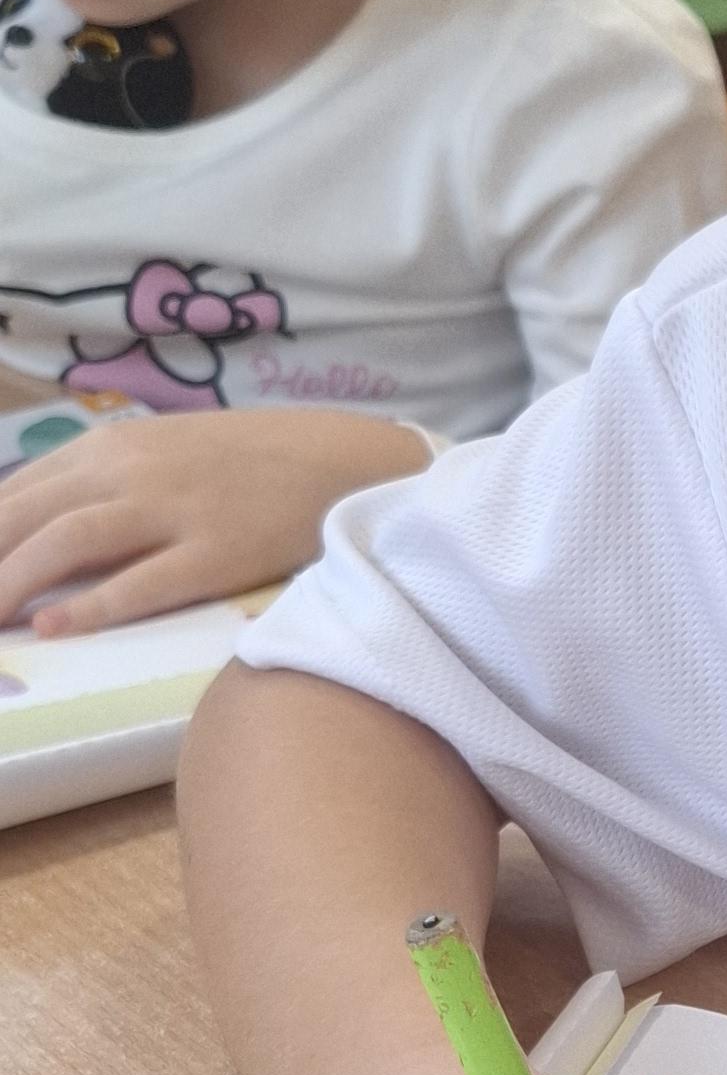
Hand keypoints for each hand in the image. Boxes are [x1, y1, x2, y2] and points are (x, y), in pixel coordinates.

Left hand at [0, 408, 430, 630]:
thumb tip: (34, 527)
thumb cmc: (250, 463)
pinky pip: (143, 581)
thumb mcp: (163, 454)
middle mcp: (133, 470)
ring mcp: (175, 508)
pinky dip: (91, 605)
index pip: (16, 491)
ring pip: (69, 541)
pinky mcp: (218, 551)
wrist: (343, 460)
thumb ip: (102, 483)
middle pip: (26, 514)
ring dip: (10, 581)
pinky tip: (53, 628)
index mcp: (113, 446)